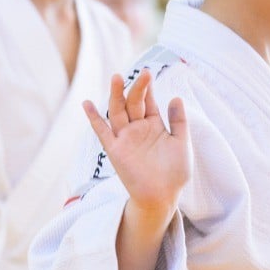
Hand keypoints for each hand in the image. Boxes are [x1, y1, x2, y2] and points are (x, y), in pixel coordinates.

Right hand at [83, 70, 190, 216]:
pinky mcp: (115, 150)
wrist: (163, 196)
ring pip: (118, 112)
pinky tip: (87, 104)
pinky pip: (102, 132)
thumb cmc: (174, 172)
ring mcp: (125, 138)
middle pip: (133, 103)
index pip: (148, 101)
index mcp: (154, 125)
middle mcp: (138, 129)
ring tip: (117, 78)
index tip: (149, 73)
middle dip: (137, 88)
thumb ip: (178, 121)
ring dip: (116, 95)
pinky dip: (94, 118)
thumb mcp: (181, 142)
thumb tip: (175, 97)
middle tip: (144, 73)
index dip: (148, 88)